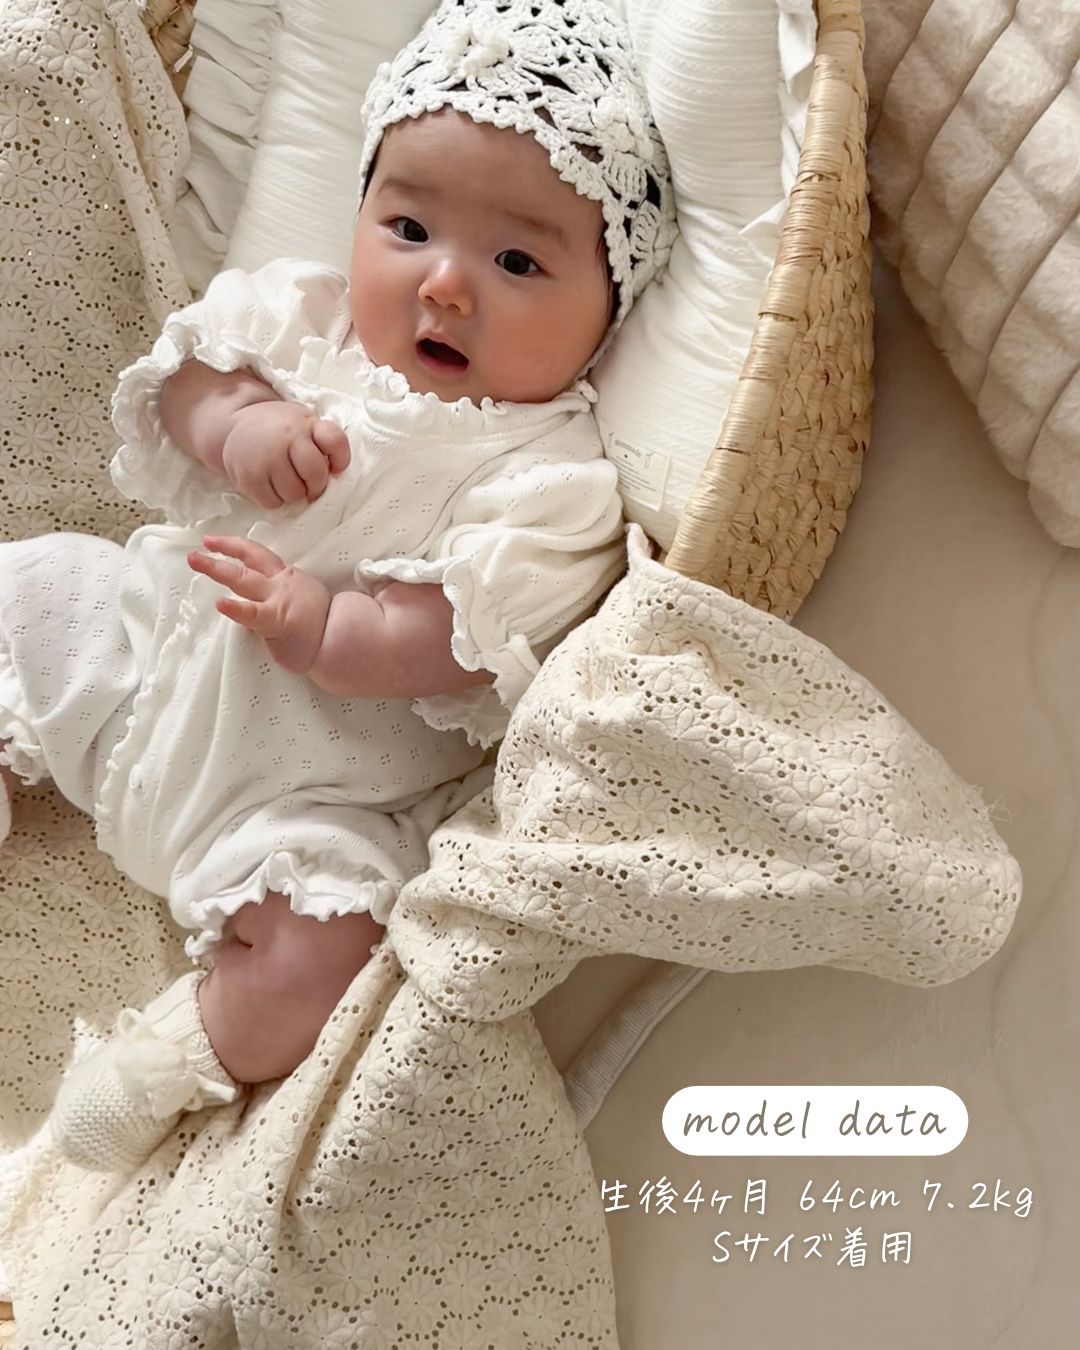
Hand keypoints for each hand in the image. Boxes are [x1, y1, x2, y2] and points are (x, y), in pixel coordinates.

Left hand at [189, 535, 331, 674]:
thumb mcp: (305, 601)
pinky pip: (253, 614)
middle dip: (220, 551)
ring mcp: (278, 600)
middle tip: (197, 548)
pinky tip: (221, 604)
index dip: (234, 545)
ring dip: (217, 568)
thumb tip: (263, 602)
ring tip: (196, 561)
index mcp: (287, 578)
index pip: (258, 555)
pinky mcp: (277, 622)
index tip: (214, 541)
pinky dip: (236, 608)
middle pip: (247, 561)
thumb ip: (282, 597)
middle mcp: (281, 583)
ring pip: (243, 578)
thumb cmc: (322, 627)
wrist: (343, 641)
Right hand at [220, 401, 349, 508]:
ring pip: (293, 493)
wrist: (237, 423)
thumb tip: (335, 476)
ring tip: (285, 479)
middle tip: (308, 482)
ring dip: (293, 492)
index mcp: (306, 425)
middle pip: (315, 473)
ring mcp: (265, 458)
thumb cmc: (280, 429)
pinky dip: (274, 498)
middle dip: (316, 484)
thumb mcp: (304, 424)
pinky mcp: (248, 477)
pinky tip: (270, 483)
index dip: (341, 459)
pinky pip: (272, 502)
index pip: (334, 440)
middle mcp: (286, 438)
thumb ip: (322, 444)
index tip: (336, 469)